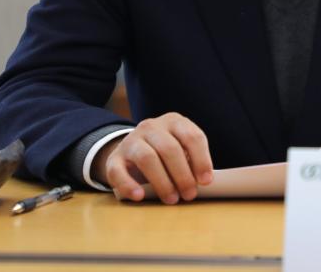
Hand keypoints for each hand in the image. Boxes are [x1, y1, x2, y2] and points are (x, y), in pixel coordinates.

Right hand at [92, 112, 213, 204]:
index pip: (191, 136)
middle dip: (182, 175)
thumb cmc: (165, 154)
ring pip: (147, 158)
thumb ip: (193, 161)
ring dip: (162, 182)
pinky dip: (129, 185)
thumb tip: (205, 181)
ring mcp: (131, 141)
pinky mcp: (114, 158)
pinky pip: (118, 171)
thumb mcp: (181, 149)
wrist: (131, 151)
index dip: (202, 160)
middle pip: (169, 148)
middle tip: (189, 195)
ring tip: (172, 199)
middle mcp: (151, 127)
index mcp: (173, 121)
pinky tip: (140, 196)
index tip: (206, 181)